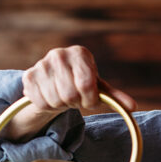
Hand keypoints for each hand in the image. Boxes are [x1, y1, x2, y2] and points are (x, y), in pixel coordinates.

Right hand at [6, 46, 136, 140]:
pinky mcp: (28, 76)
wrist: (55, 81)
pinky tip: (52, 98)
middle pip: (70, 94)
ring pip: (55, 100)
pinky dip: (49, 107)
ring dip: (63, 105)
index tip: (90, 99)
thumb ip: (115, 97)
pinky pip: (41, 102)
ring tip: (64, 98)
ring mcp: (41, 64)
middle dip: (76, 103)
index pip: (86, 84)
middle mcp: (59, 54)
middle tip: (76, 100)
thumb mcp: (99, 88)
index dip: (90, 98)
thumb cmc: (81, 83)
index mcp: (80, 53)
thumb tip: (132, 107)